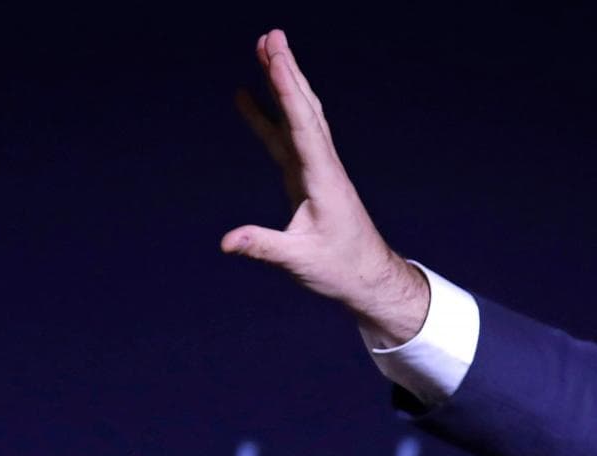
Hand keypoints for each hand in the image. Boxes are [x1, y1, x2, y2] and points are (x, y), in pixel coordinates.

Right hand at [224, 29, 428, 345]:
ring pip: (298, 117)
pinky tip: (248, 95)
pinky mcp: (306, 177)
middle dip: (287, 72)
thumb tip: (228, 241)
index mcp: (323, 180)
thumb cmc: (340, 269)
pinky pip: (284, 137)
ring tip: (264, 49)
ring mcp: (315, 169)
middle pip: (304, 110)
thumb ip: (264, 247)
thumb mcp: (300, 261)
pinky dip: (267, 114)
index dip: (288, 91)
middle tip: (272, 36)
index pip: (303, 126)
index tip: (276, 58)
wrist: (368, 278)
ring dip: (282, 83)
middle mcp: (322, 167)